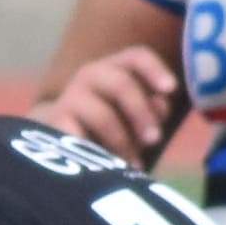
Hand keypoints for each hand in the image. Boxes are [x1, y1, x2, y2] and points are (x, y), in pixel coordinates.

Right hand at [40, 44, 185, 161]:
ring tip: (133, 165)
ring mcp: (70, 98)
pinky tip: (105, 167)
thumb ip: (151, 110)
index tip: (171, 89)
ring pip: (102, 116)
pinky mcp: (54, 124)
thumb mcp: (134, 116)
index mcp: (115, 68)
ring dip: (122, 142)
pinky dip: (96, 153)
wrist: (58, 140)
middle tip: (155, 140)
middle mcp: (91, 75)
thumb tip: (160, 106)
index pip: (137, 57)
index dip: (155, 70)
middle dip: (141, 113)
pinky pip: (79, 138)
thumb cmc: (109, 126)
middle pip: (121, 84)